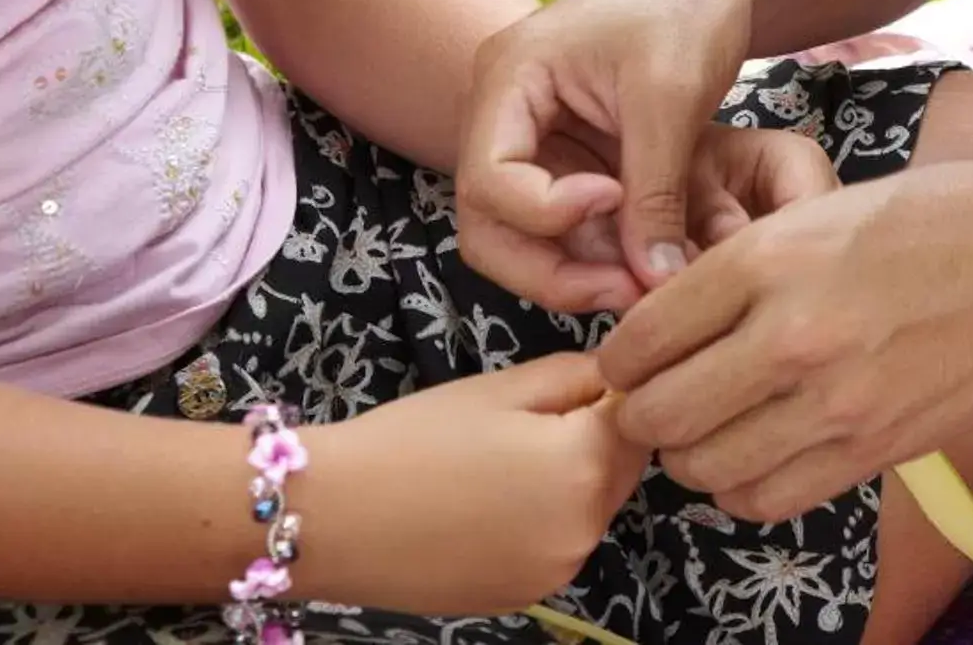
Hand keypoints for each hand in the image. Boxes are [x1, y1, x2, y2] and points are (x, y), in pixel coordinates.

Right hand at [307, 354, 649, 616]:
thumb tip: (619, 376)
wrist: (334, 518)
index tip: (571, 386)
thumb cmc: (414, 438)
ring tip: (497, 465)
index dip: (610, 395)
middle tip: (525, 423)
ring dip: (569, 484)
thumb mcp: (502, 387)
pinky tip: (485, 507)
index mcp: (587, 465)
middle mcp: (587, 530)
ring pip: (590, 509)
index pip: (639, 417)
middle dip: (594, 441)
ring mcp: (558, 572)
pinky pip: (556, 546)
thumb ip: (576, 377)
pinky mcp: (526, 596)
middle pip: (620, 470)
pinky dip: (539, 524)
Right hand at [458, 0, 756, 312]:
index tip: (616, 198)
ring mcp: (533, 139)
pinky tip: (652, 262)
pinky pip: (565, 227)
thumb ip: (655, 192)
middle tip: (626, 291)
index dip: (546, 213)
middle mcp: (503, 114)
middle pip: (488, 224)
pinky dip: (602, 252)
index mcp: (507, 78)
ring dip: (579, 270)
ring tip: (647, 282)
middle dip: (551, 269)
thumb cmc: (688, 5)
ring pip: (523, 238)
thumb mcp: (671, 97)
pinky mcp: (569, 159)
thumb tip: (652, 281)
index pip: (488, 179)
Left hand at [596, 160, 972, 522]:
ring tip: (706, 429)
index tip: (630, 360)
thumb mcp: (818, 207)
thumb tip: (666, 320)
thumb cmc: (933, 218)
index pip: (641, 338)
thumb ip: (739, 265)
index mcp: (769, 258)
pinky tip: (754, 456)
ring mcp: (834, 403)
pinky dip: (741, 488)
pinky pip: (764, 500)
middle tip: (655, 398)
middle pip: (658, 413)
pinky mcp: (871, 450)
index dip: (620, 357)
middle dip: (640, 411)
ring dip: (688, 455)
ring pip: (702, 467)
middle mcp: (791, 335)